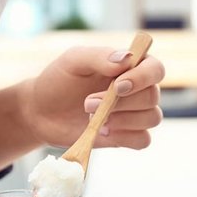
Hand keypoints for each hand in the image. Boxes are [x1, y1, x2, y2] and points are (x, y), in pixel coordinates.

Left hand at [22, 46, 164, 148]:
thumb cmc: (59, 80)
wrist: (41, 112)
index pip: (155, 69)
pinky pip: (143, 140)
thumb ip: (100, 56)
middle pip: (152, 97)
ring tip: (93, 118)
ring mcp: (134, 114)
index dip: (143, 78)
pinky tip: (103, 132)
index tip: (117, 86)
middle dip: (121, 103)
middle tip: (88, 103)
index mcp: (130, 66)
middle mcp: (138, 89)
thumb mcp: (74, 60)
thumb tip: (127, 59)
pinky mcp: (126, 136)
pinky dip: (126, 137)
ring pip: (151, 118)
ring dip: (122, 120)